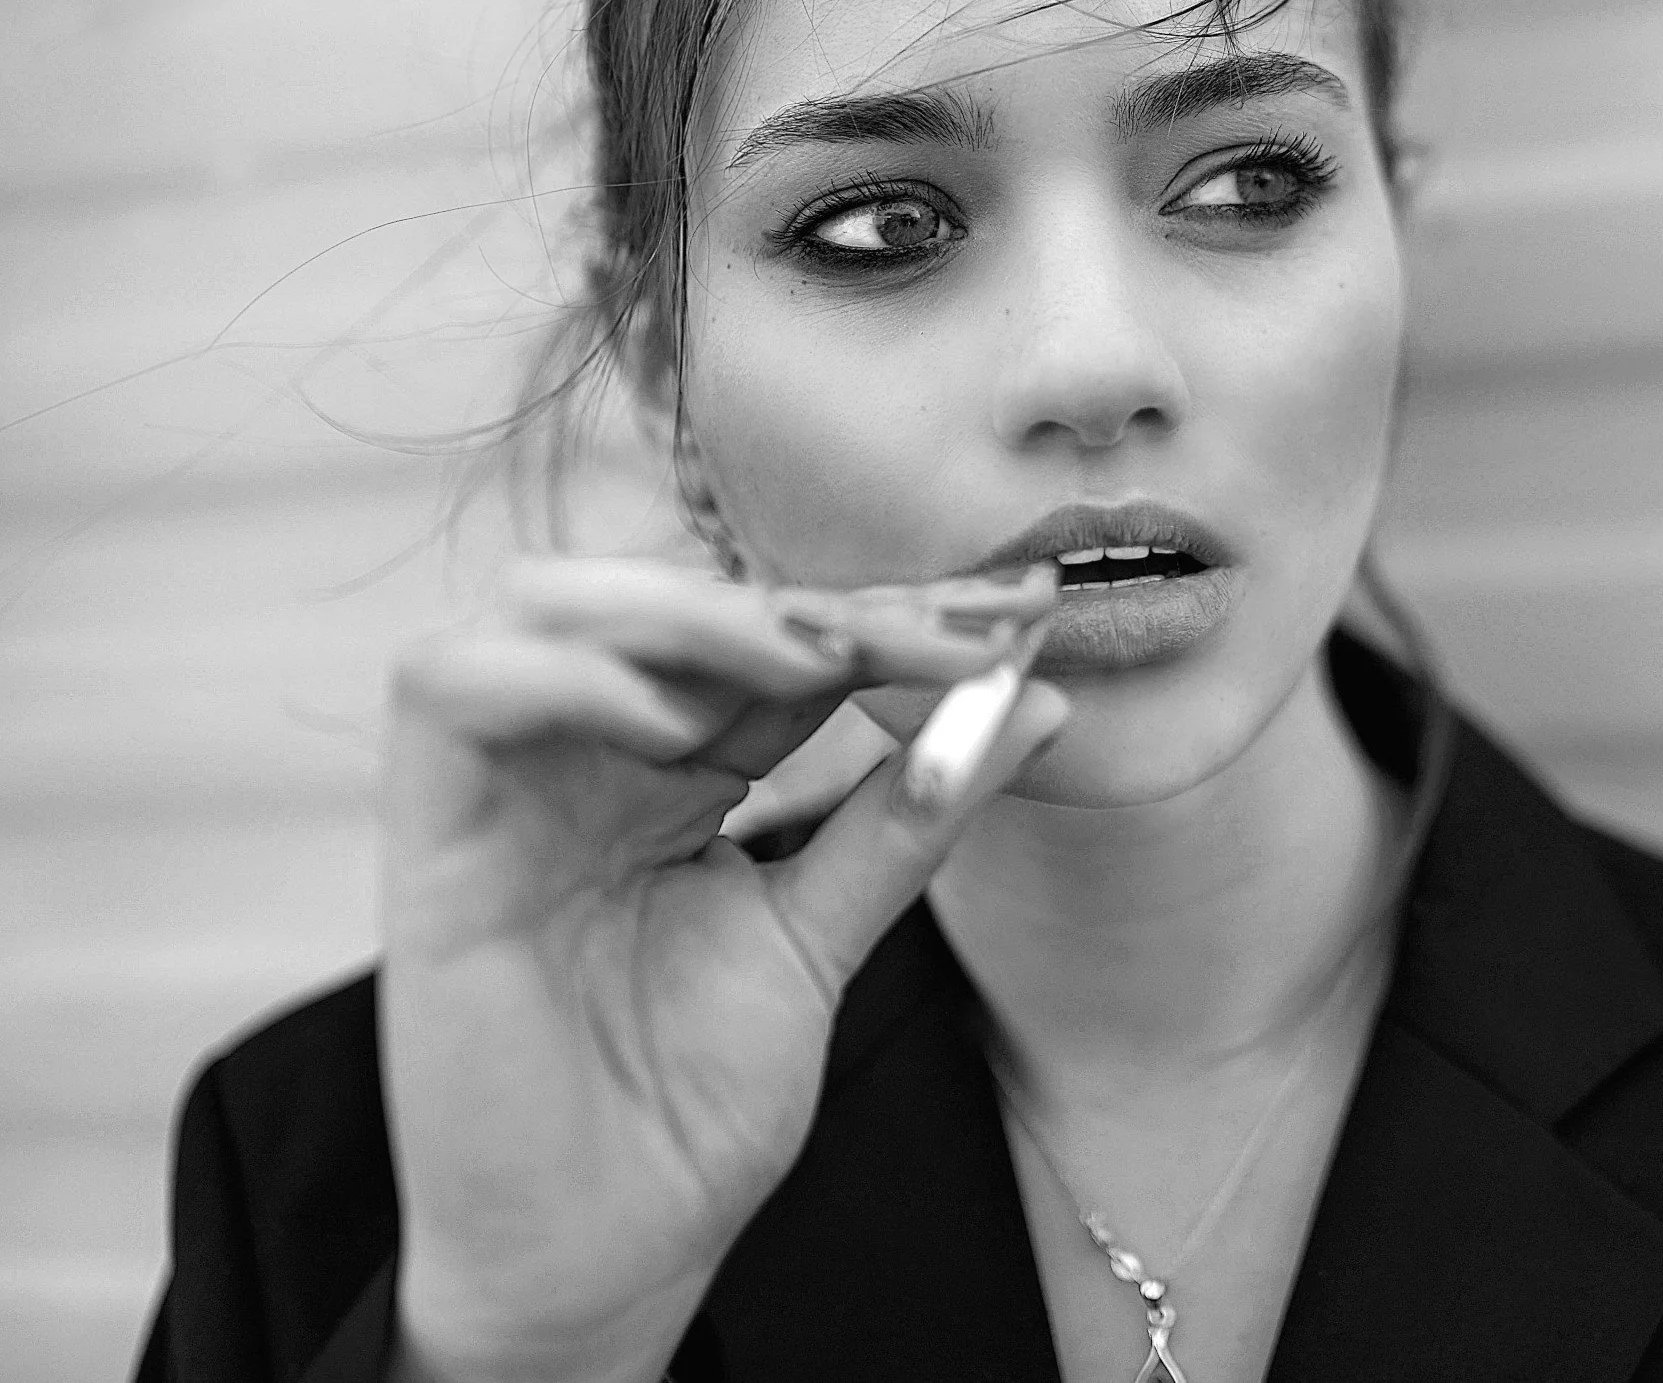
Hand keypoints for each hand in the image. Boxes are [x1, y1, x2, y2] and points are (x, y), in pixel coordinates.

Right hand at [375, 558, 1062, 1382]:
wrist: (601, 1256)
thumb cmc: (688, 1105)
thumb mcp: (825, 936)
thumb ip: (911, 814)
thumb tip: (1039, 698)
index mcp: (677, 766)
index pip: (778, 641)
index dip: (892, 617)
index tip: (1015, 619)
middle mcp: (587, 754)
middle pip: (678, 599)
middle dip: (818, 601)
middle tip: (946, 632)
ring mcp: (504, 785)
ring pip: (553, 602)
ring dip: (696, 612)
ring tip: (822, 656)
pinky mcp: (430, 838)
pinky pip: (450, 691)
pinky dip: (562, 677)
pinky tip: (673, 723)